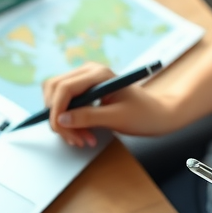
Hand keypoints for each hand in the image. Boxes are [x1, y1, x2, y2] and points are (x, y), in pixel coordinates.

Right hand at [42, 63, 181, 146]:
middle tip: (75, 139)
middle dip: (58, 118)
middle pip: (54, 90)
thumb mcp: (117, 118)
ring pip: (57, 99)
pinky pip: (65, 104)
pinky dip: (69, 122)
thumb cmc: (143, 114)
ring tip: (82, 140)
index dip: (57, 110)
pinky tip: (83, 134)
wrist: (157, 114)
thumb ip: (88, 117)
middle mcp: (87, 72)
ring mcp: (84, 80)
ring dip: (64, 122)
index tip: (61, 130)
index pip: (63, 87)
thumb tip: (61, 120)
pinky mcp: (84, 91)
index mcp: (97, 73)